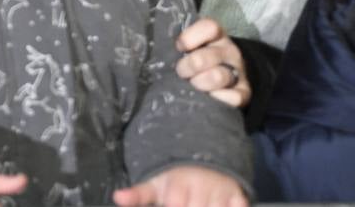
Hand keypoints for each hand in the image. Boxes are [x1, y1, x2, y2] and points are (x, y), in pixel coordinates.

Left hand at [113, 165, 247, 206]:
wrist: (202, 152)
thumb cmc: (174, 178)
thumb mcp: (155, 183)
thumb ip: (138, 194)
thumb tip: (117, 197)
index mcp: (177, 184)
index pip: (174, 203)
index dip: (172, 205)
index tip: (171, 204)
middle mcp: (200, 185)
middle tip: (185, 203)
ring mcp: (220, 190)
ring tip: (200, 203)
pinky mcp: (237, 194)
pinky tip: (219, 206)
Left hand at [175, 17, 250, 108]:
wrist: (229, 78)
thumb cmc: (199, 58)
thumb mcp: (192, 47)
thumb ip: (182, 45)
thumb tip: (162, 52)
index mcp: (216, 36)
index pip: (209, 27)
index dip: (189, 38)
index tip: (179, 48)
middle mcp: (229, 51)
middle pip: (205, 58)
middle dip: (187, 67)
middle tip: (181, 73)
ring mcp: (238, 71)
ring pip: (218, 76)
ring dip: (200, 83)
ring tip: (194, 86)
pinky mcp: (245, 92)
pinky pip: (233, 97)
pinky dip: (217, 99)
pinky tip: (210, 98)